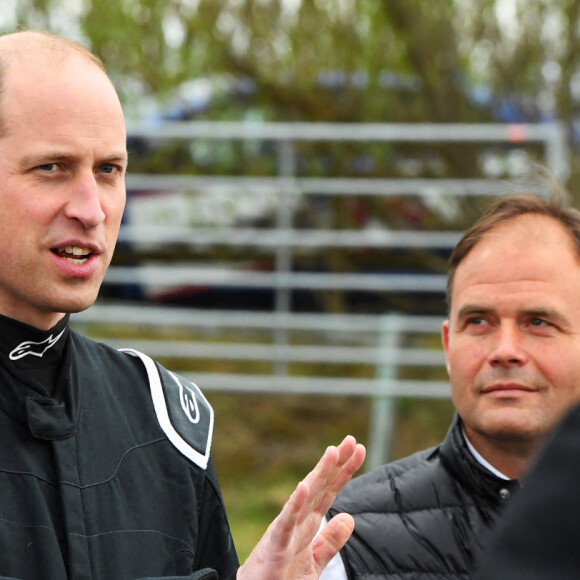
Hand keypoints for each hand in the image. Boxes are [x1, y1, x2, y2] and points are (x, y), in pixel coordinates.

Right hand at [237, 435, 365, 579]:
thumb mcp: (313, 561)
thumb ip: (329, 540)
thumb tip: (349, 518)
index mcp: (307, 523)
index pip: (330, 490)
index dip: (344, 470)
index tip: (360, 450)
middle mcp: (297, 521)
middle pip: (320, 486)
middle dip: (336, 463)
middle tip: (351, 440)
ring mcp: (286, 531)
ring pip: (305, 496)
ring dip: (319, 474)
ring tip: (332, 453)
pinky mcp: (275, 546)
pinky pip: (285, 523)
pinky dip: (294, 504)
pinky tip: (302, 487)